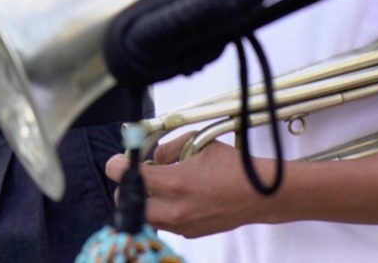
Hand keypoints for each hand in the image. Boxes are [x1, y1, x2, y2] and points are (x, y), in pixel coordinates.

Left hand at [104, 137, 278, 237]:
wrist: (260, 195)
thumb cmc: (233, 166)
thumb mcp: (200, 144)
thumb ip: (169, 148)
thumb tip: (151, 158)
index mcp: (176, 183)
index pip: (128, 178)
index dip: (118, 166)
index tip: (119, 161)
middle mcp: (175, 209)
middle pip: (126, 204)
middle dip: (126, 187)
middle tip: (138, 175)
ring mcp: (182, 225)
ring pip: (144, 216)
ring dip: (144, 200)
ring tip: (159, 186)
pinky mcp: (189, 234)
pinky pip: (164, 222)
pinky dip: (163, 209)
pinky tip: (178, 197)